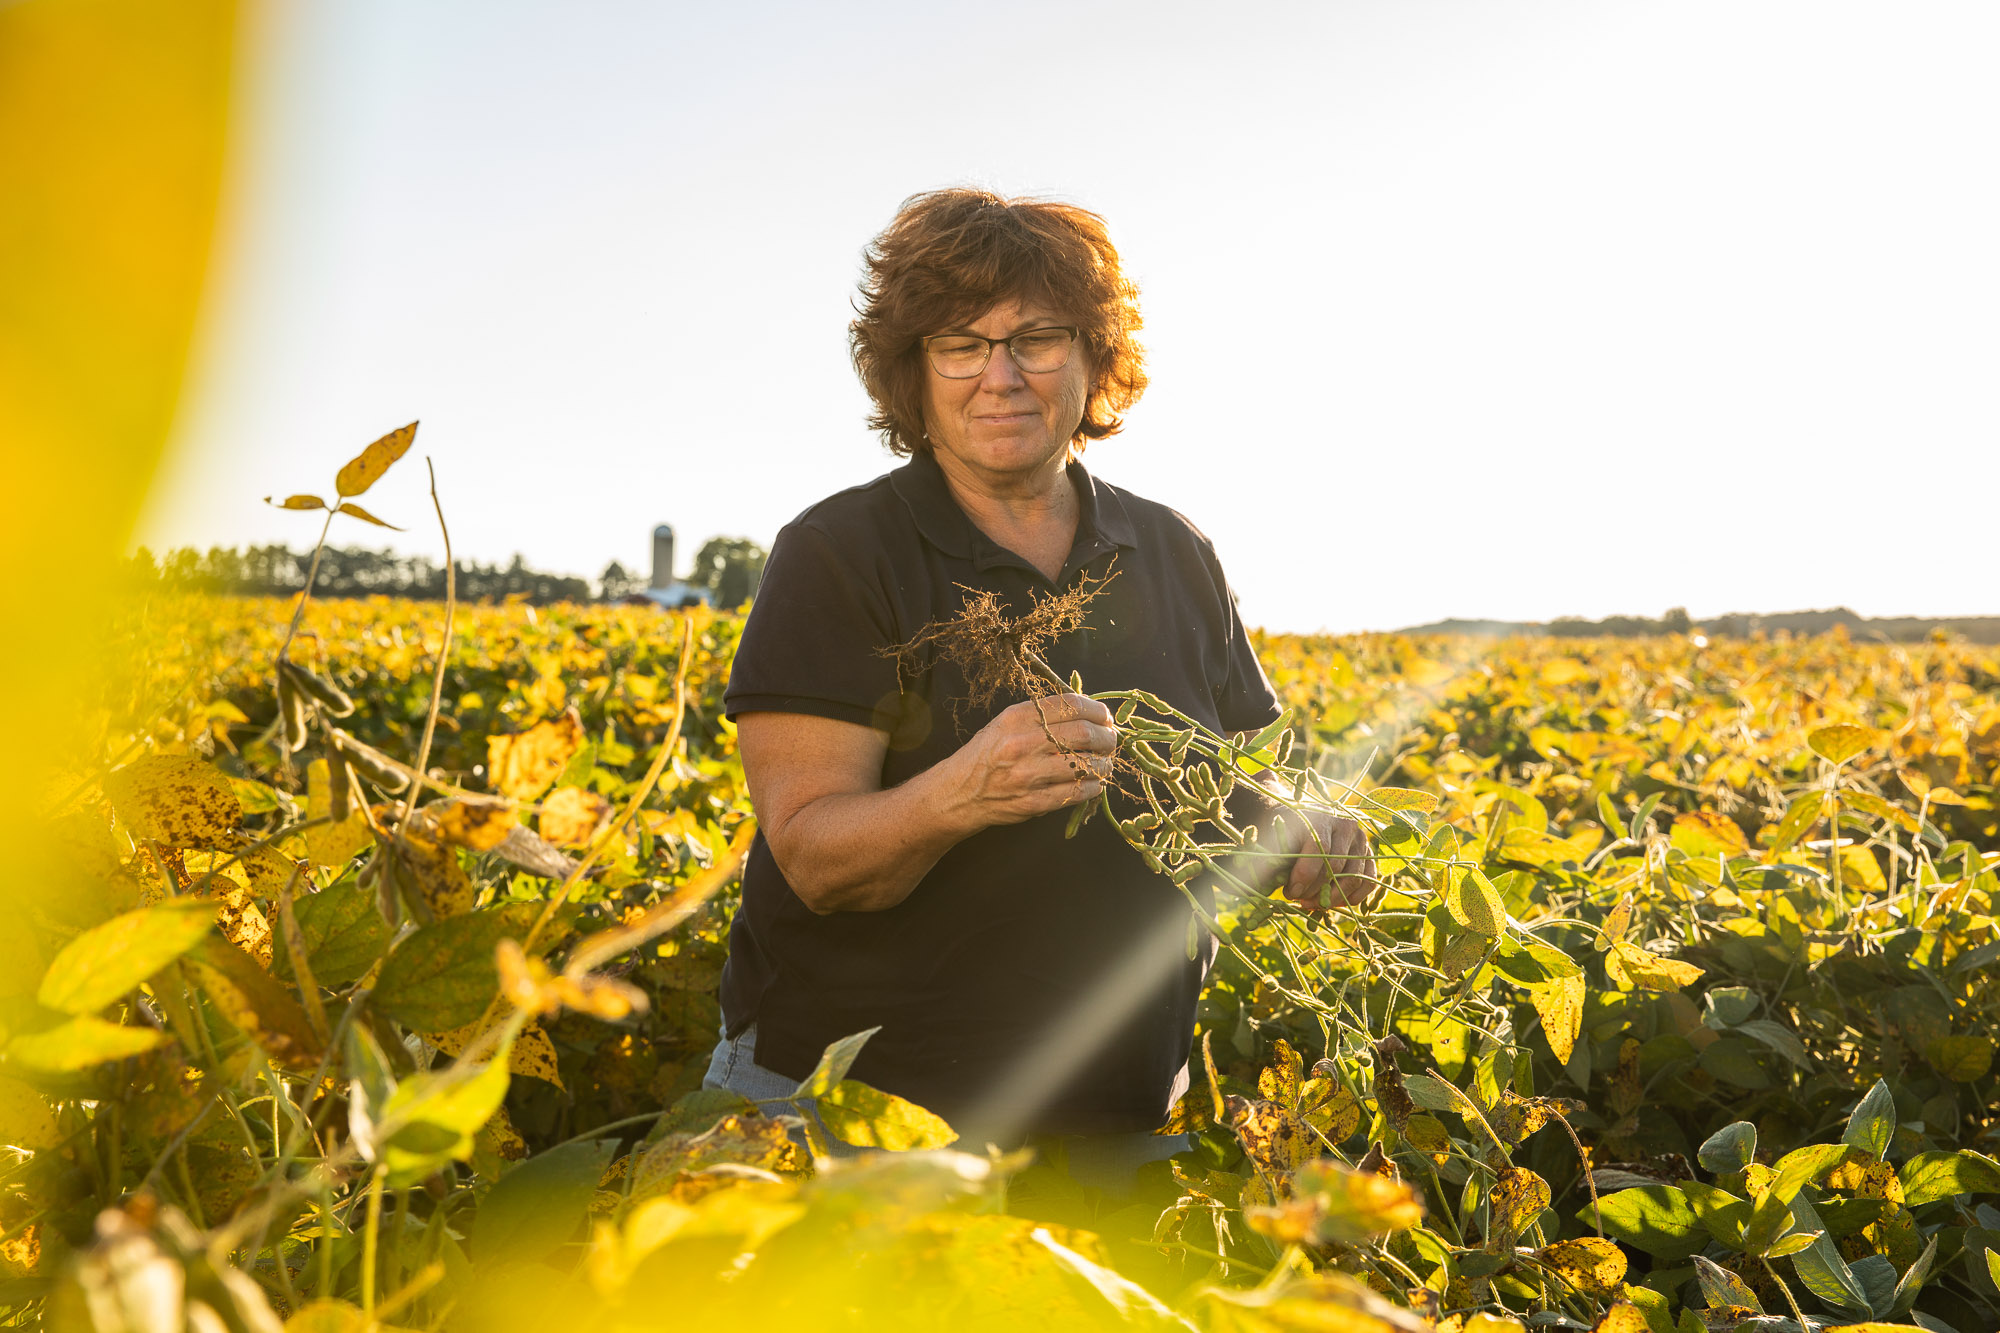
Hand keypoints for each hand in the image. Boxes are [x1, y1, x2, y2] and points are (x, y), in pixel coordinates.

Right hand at [939, 692, 1116, 830]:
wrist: (959, 793)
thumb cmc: (988, 754)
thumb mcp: (1006, 723)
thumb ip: (1041, 715)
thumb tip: (1088, 712)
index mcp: (1016, 718)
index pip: (1070, 705)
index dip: (1097, 710)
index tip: (1104, 717)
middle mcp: (1022, 743)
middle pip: (1084, 734)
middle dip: (1107, 737)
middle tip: (1111, 740)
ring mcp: (1028, 775)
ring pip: (1086, 765)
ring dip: (1104, 764)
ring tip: (1104, 762)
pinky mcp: (1033, 802)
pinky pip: (1077, 792)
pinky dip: (1094, 786)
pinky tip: (1094, 782)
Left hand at [1280, 810, 1375, 910]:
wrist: (1300, 820)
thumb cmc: (1286, 832)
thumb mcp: (1276, 839)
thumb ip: (1274, 859)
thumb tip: (1271, 887)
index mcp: (1321, 817)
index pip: (1320, 848)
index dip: (1305, 875)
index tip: (1291, 892)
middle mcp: (1346, 825)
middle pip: (1336, 867)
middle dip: (1315, 890)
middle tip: (1299, 900)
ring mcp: (1361, 840)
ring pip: (1354, 878)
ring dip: (1332, 898)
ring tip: (1312, 903)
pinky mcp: (1370, 854)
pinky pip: (1369, 881)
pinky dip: (1352, 898)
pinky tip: (1333, 903)